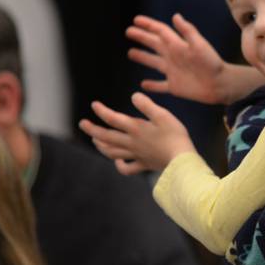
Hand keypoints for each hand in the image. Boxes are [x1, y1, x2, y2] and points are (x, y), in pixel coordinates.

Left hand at [79, 92, 195, 174]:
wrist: (182, 161)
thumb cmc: (175, 136)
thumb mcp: (164, 115)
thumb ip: (147, 105)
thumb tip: (133, 96)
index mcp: (136, 129)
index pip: (113, 119)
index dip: (101, 111)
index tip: (94, 104)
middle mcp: (132, 143)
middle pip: (106, 137)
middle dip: (92, 130)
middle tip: (82, 123)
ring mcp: (137, 155)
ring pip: (112, 152)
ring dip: (100, 146)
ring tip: (95, 140)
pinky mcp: (144, 165)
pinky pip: (127, 169)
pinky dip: (119, 165)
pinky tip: (117, 161)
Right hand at [127, 14, 263, 104]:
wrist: (220, 84)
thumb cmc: (211, 63)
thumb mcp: (199, 45)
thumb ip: (187, 31)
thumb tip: (175, 16)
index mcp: (177, 45)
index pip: (160, 32)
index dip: (148, 25)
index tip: (136, 20)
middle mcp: (173, 57)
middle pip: (154, 44)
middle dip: (142, 38)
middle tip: (128, 32)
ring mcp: (172, 71)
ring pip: (153, 62)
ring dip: (143, 57)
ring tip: (131, 53)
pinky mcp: (174, 86)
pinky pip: (160, 85)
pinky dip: (152, 85)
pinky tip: (143, 84)